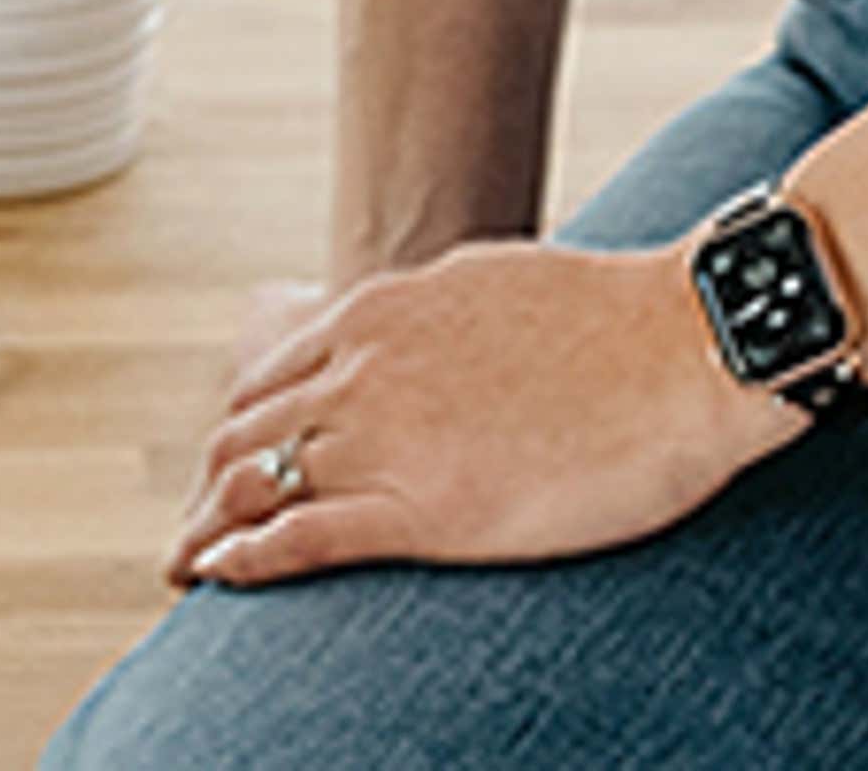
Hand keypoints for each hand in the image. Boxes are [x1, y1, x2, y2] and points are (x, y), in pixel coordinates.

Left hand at [167, 238, 790, 583]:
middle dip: (209, 488)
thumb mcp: (481, 288)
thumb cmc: (606, 320)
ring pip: (254, 484)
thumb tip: (410, 342)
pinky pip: (303, 539)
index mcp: (374, 314)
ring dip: (211, 528)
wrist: (680, 344)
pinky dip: (245, 560)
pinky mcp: (426, 509)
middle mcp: (360, 368)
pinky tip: (216, 579)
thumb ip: (426, 322)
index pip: (267, 379)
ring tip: (187, 569)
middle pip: (242, 433)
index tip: (230, 474)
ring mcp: (387, 437)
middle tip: (194, 536)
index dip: (242, 432)